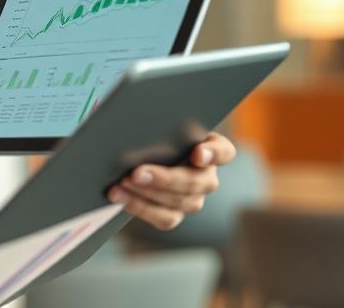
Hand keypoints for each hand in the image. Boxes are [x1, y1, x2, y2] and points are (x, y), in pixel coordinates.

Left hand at [107, 132, 234, 229]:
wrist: (142, 151)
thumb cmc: (154, 131)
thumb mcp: (159, 124)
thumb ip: (159, 125)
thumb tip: (139, 127)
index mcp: (210, 148)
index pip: (223, 151)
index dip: (213, 153)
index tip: (198, 153)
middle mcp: (207, 176)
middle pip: (195, 182)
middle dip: (164, 179)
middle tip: (136, 173)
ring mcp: (193, 198)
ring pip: (178, 202)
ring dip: (146, 195)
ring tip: (121, 184)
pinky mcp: (176, 213)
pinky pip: (164, 218)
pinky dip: (140, 207)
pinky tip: (120, 197)